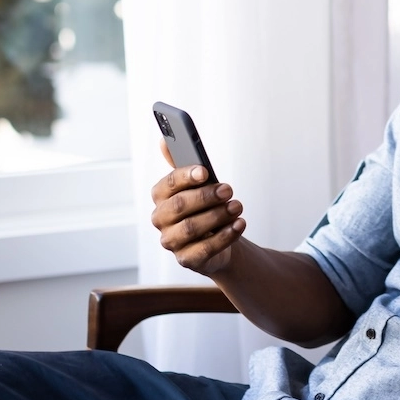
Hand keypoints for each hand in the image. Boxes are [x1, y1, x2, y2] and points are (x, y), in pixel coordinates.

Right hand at [151, 139, 245, 274]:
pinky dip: (225, 236)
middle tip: (228, 190)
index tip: (205, 171)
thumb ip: (183, 163)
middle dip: (205, 196)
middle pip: (179, 206)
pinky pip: (204, 249)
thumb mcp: (199, 184)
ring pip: (191, 228)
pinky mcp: (186, 259)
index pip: (168, 184)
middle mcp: (160, 219)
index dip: (186, 177)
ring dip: (217, 215)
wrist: (219, 238)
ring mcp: (171, 241)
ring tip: (237, 207)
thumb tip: (164, 140)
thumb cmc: (206, 205)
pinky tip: (239, 224)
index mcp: (160, 196)